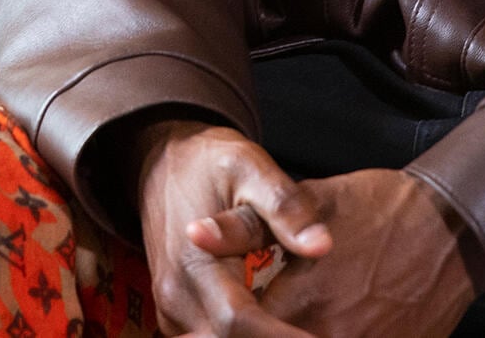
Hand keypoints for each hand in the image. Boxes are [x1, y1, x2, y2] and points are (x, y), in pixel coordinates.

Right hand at [133, 119, 325, 337]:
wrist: (162, 163)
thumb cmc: (211, 163)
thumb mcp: (251, 167)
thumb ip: (286, 207)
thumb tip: (322, 246)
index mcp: (195, 262)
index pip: (238, 322)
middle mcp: (177, 295)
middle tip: (322, 334)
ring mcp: (172, 308)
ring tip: (306, 331)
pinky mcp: (176, 313)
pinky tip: (278, 329)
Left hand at [190, 169, 477, 337]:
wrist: (455, 227)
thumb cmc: (380, 207)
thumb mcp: (312, 199)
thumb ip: (245, 226)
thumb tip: (192, 233)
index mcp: (298, 298)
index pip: (237, 330)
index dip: (219, 329)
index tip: (203, 325)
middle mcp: (326, 332)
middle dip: (247, 333)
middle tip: (231, 323)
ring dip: (283, 334)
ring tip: (280, 318)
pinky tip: (313, 324)